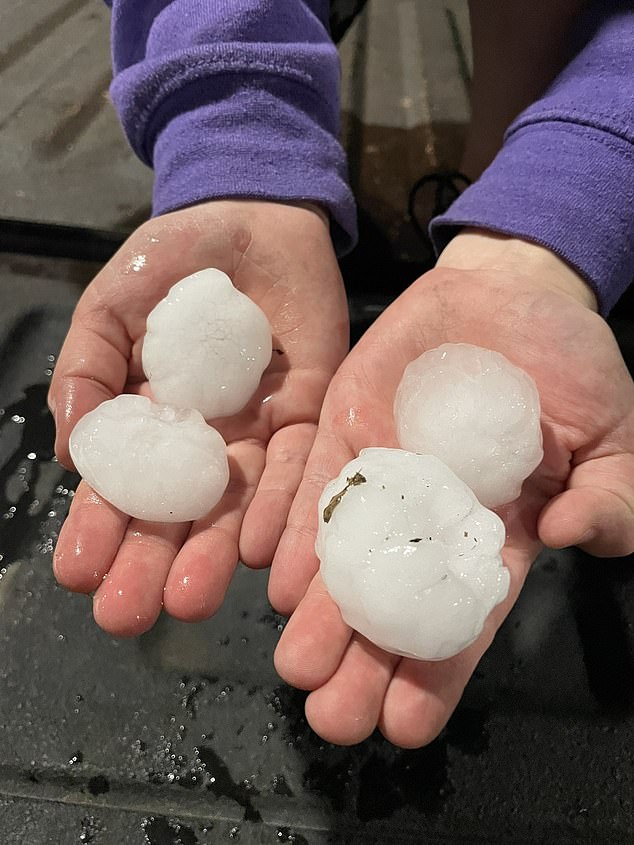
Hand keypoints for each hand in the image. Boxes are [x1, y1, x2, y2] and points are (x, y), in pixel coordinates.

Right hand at [50, 200, 347, 635]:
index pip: (121, 486)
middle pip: (176, 514)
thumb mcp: (113, 306)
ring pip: (234, 506)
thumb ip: (88, 369)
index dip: (99, 529)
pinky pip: (295, 468)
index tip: (78, 574)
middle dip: (151, 564)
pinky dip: (278, 509)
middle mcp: (204, 442)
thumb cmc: (177, 258)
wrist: (256, 218)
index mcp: (151, 420)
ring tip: (188, 602)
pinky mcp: (311, 414)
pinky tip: (257, 553)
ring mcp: (257, 433)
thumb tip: (71, 448)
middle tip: (127, 616)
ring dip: (211, 555)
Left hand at [271, 231, 633, 746]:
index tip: (406, 725)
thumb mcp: (610, 430)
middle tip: (331, 717)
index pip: (466, 618)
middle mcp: (429, 520)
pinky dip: (298, 532)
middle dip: (363, 662)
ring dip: (321, 615)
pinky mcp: (342, 433)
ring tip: (297, 666)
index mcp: (497, 533)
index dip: (438, 673)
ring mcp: (381, 478)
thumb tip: (576, 536)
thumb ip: (611, 494)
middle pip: (393, 605)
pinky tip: (279, 579)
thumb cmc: (568, 361)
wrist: (507, 290)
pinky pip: (315, 488)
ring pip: (345, 559)